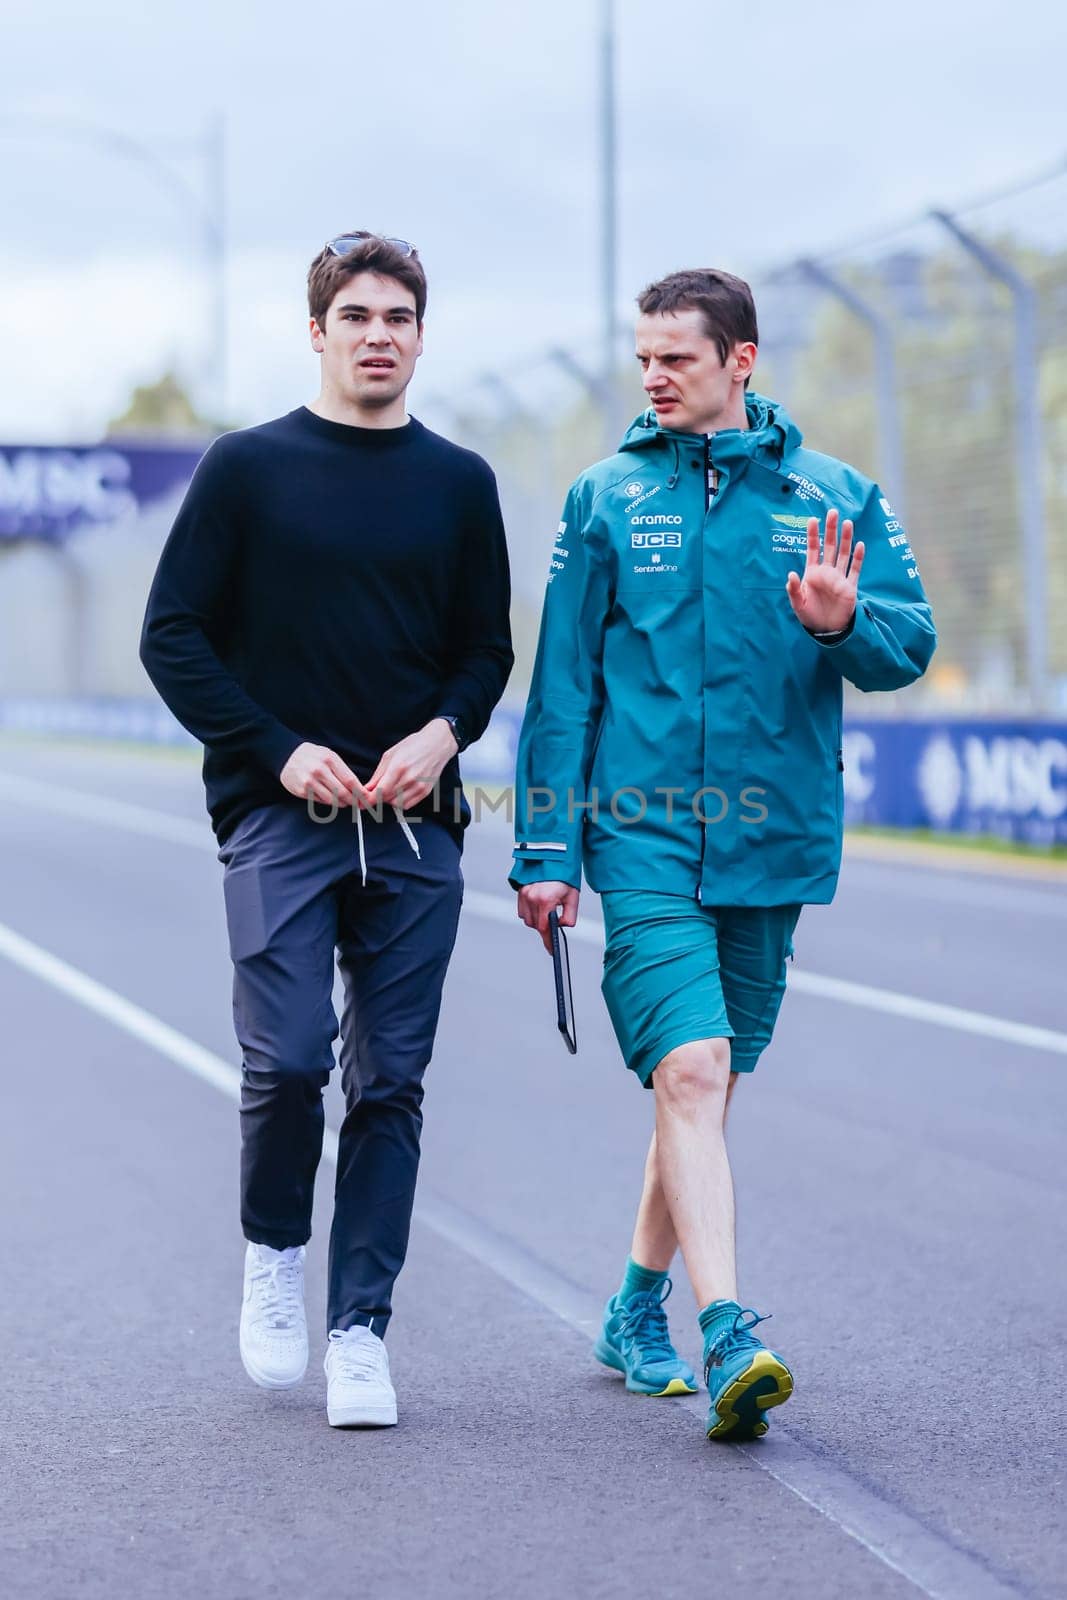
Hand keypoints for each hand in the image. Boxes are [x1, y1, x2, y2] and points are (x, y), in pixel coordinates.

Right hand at [280, 743, 366, 808]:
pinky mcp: (302, 791)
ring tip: (345, 802)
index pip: (350, 780)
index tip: (366, 798)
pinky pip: (320, 801)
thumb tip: (357, 788)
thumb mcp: (329, 755)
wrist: (287, 756)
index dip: (360, 792)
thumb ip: (342, 770)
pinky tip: (330, 798)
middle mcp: (319, 771)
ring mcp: (309, 782)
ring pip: (332, 800)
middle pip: (342, 793)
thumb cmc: (313, 756)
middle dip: (353, 801)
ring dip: (341, 803)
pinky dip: (328, 802)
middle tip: (358, 804)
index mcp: (329, 760)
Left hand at [364, 718, 458, 809]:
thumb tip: (367, 789)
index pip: (380, 791)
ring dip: (390, 799)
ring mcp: (419, 787)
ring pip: (396, 804)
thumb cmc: (413, 746)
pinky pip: (407, 805)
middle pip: (386, 799)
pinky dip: (400, 801)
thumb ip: (378, 775)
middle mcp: (410, 779)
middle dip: (378, 796)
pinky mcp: (425, 792)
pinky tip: (400, 790)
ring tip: (391, 787)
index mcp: (398, 767)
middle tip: (377, 789)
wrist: (437, 744)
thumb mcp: (390, 755)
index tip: (364, 800)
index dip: (369, 799)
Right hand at [518, 881, 579, 955]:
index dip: (548, 941)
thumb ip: (569, 916)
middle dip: (544, 927)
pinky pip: (522, 910)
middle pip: (535, 925)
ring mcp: (524, 894)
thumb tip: (561, 926)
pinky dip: (529, 912)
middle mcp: (532, 897)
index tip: (551, 950)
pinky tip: (538, 905)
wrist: (553, 857)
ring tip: (547, 910)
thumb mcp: (573, 896)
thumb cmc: (565, 876)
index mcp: (546, 900)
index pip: (544, 928)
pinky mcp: (520, 891)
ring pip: (527, 919)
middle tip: (554, 920)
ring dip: (536, 920)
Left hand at [786, 507, 864, 634]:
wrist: (826, 630)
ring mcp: (839, 578)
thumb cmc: (810, 616)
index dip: (813, 535)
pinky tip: (860, 545)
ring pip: (844, 554)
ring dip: (846, 539)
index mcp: (812, 573)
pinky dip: (858, 558)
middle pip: (830, 546)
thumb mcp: (798, 604)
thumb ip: (794, 590)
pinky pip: (855, 570)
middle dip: (831, 530)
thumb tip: (791, 575)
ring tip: (848, 523)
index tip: (812, 519)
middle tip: (833, 513)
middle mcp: (827, 572)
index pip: (813, 549)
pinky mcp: (850, 586)